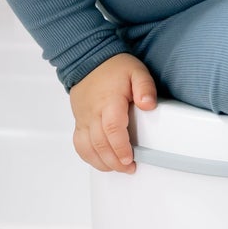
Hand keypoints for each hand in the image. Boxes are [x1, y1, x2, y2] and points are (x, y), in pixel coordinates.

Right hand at [68, 52, 157, 173]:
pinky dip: (89, 157)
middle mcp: (93, 112)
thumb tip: (148, 105)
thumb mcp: (137, 71)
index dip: (120, 148)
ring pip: (87, 147)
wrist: (88, 61)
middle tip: (129, 168)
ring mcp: (83, 119)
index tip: (129, 159)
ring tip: (117, 167)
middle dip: (114, 161)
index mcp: (109, 101)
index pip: (112, 129)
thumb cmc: (114, 68)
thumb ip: (145, 87)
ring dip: (102, 162)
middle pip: (100, 143)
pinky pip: (79, 144)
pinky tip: (101, 162)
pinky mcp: (79, 122)